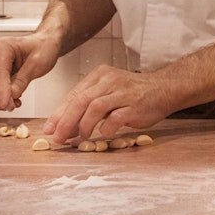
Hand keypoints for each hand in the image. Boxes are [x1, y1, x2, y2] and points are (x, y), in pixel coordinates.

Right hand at [0, 33, 59, 110]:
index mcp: (2, 47)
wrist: (45, 44)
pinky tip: (13, 100)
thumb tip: (10, 96)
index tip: (6, 104)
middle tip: (6, 106)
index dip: (0, 92)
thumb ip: (22, 80)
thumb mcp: (38, 64)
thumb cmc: (43, 47)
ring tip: (13, 104)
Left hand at [43, 65, 172, 143]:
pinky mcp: (135, 104)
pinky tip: (103, 134)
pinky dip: (107, 127)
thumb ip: (89, 105)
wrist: (164, 88)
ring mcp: (123, 92)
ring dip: (83, 125)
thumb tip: (66, 126)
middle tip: (58, 137)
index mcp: (99, 76)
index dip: (59, 113)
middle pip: (81, 100)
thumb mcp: (108, 92)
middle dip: (66, 121)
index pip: (74, 95)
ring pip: (95, 107)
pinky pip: (117, 116)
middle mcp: (109, 81)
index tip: (50, 129)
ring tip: (79, 138)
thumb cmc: (133, 93)